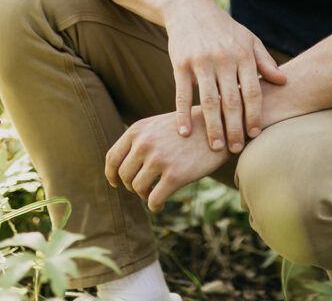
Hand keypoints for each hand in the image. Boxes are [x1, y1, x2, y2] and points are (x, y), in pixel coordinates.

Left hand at [105, 108, 228, 212]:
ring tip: (154, 192)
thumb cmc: (188, 129)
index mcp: (138, 129)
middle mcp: (145, 143)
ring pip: (137, 189)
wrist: (220, 127)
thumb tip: (117, 170)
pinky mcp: (175, 175)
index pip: (112, 158)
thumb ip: (138, 141)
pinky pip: (153, 200)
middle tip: (144, 187)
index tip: (117, 184)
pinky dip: (155, 205)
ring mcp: (159, 159)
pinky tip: (161, 203)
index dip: (112, 175)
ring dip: (144, 194)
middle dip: (131, 185)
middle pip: (124, 176)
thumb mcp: (158, 126)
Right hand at [165, 0, 286, 153]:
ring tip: (216, 147)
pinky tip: (185, 132)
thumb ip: (264, 61)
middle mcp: (223, 58)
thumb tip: (283, 81)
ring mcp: (201, 61)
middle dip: (235, 128)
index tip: (255, 134)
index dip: (254, 115)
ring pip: (209, 101)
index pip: (252, 91)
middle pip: (231, 101)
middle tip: (237, 149)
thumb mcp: (247, 39)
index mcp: (242, 54)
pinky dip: (183, 114)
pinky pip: (182, 94)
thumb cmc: (223, 28)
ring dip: (213, 127)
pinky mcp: (180, 63)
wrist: (189, 7)